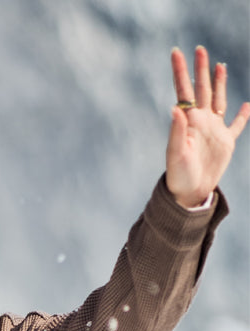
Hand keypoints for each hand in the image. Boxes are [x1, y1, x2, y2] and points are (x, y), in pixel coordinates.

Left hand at [166, 46, 248, 208]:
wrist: (190, 194)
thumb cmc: (178, 175)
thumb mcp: (176, 154)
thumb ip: (177, 131)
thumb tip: (176, 108)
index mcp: (189, 121)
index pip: (184, 91)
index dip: (181, 72)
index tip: (176, 52)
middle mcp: (201, 121)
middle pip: (202, 90)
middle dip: (201, 70)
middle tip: (199, 49)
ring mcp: (214, 130)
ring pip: (218, 100)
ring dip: (219, 83)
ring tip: (219, 66)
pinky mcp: (226, 142)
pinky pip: (237, 126)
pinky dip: (243, 116)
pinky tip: (248, 105)